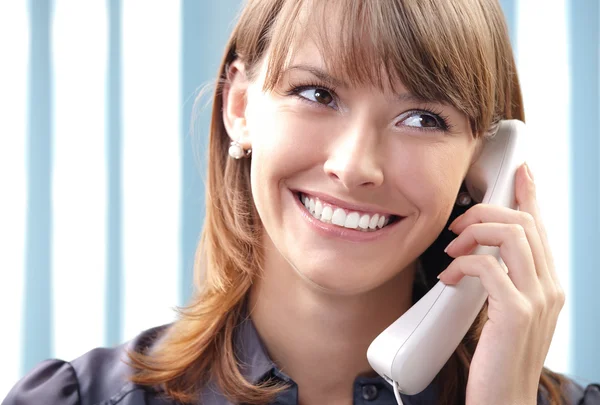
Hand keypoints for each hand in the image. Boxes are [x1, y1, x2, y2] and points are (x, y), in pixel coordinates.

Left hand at [438, 163, 564, 404]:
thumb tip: (482, 254)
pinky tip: (449, 278)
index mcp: (549, 284)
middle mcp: (550, 287)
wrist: (504, 400)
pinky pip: (488, 267)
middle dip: (484, 212)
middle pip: (523, 222)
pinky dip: (462, 265)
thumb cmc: (499, 357)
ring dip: (473, 234)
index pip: (542, 228)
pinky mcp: (516, 313)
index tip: (520, 171)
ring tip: (452, 252)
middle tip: (457, 226)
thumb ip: (504, 281)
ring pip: (509, 235)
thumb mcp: (506, 312)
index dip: (530, 195)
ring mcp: (537, 299)